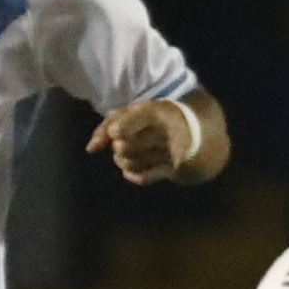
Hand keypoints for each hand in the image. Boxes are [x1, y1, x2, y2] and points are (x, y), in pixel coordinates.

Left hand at [85, 98, 202, 184]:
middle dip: (118, 148)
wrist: (197, 134)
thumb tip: (90, 148)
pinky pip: (142, 177)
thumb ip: (109, 123)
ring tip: (125, 156)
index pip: (139, 117)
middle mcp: (166, 132)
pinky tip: (131, 169)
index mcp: (158, 112)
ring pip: (131, 162)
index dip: (122, 126)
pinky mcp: (173, 169)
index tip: (114, 133)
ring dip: (122, 161)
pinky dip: (132, 174)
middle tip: (120, 145)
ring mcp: (170, 152)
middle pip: (127, 146)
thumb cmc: (157, 121)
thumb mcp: (138, 112)